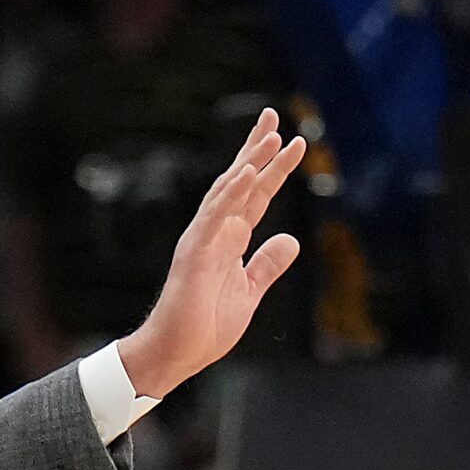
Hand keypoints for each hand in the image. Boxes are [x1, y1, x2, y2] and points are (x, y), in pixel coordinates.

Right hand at [115, 108, 305, 398]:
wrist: (177, 354)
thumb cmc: (205, 327)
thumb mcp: (250, 292)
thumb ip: (267, 264)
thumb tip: (290, 240)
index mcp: (229, 240)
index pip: (256, 196)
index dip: (273, 168)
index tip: (293, 142)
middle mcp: (215, 232)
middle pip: (239, 182)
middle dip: (257, 148)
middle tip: (274, 115)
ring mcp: (203, 240)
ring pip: (227, 192)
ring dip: (250, 162)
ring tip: (272, 135)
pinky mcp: (195, 254)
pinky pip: (214, 217)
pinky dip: (231, 194)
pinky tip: (246, 173)